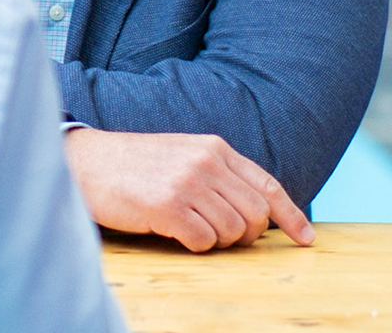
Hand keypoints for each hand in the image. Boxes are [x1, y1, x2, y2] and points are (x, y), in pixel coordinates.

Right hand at [64, 128, 314, 252]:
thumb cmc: (133, 164)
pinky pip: (204, 241)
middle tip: (219, 234)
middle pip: (255, 215)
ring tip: (190, 228)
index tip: (306, 239)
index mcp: (213, 147)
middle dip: (245, 234)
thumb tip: (256, 211)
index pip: (267, 185)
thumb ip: (217, 172)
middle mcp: (205, 163)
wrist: (85, 161)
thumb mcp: (182, 154)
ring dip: (217, 240)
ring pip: (233, 232)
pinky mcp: (167, 206)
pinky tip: (174, 232)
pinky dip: (195, 245)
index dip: (291, 215)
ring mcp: (187, 183)